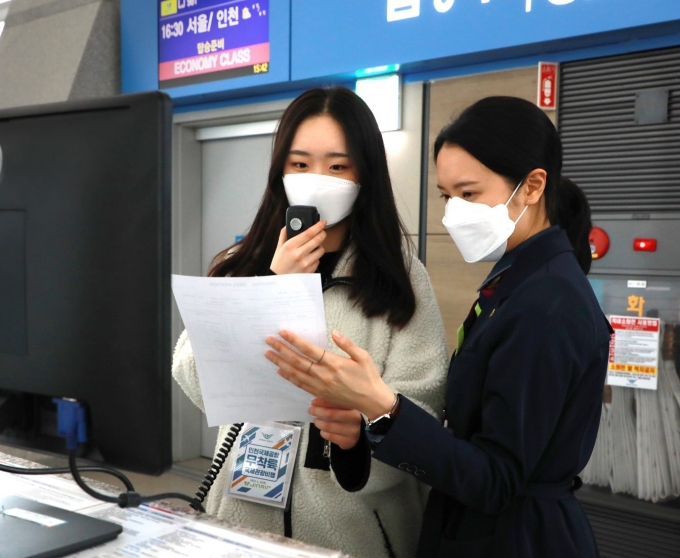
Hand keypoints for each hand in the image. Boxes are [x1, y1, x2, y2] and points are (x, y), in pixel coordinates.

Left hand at [265, 329, 394, 420]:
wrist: (371, 401)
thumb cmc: (368, 377)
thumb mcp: (363, 356)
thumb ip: (347, 344)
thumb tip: (335, 333)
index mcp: (334, 363)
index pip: (309, 350)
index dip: (295, 341)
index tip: (283, 333)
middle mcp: (324, 375)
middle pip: (298, 361)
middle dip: (282, 350)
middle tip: (269, 341)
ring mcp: (320, 386)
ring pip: (296, 373)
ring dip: (280, 362)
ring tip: (269, 354)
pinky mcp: (319, 393)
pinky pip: (300, 384)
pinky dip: (289, 377)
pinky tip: (280, 370)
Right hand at [270, 220, 326, 274]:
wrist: (279, 281)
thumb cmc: (279, 264)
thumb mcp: (279, 248)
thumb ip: (284, 235)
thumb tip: (289, 224)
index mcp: (290, 246)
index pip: (308, 233)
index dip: (318, 226)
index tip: (323, 222)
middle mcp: (299, 254)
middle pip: (318, 240)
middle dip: (322, 234)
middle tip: (322, 232)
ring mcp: (306, 263)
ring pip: (321, 250)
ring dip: (319, 247)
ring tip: (314, 247)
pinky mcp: (310, 271)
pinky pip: (318, 260)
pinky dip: (316, 258)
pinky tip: (309, 258)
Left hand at [309, 398, 361, 449]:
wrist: (357, 433)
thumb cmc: (347, 417)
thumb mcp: (344, 408)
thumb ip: (332, 403)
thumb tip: (316, 401)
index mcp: (354, 407)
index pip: (336, 402)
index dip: (322, 402)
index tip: (313, 402)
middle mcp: (355, 419)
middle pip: (331, 414)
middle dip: (318, 412)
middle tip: (310, 410)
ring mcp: (352, 432)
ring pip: (328, 426)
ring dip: (318, 423)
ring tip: (316, 421)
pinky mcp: (347, 442)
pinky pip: (330, 436)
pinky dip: (323, 432)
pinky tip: (322, 430)